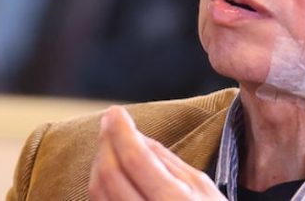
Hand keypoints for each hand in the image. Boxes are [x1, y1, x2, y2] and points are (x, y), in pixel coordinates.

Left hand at [89, 106, 225, 200]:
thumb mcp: (205, 191)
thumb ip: (170, 163)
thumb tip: (138, 137)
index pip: (136, 159)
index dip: (121, 130)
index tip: (116, 112)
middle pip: (110, 175)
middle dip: (105, 142)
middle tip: (110, 121)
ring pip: (98, 193)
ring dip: (99, 162)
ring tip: (110, 142)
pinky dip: (101, 186)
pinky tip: (110, 172)